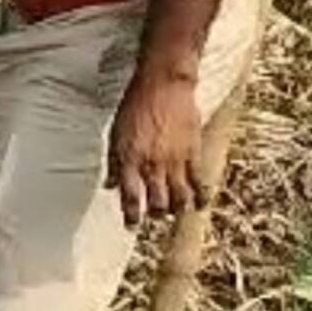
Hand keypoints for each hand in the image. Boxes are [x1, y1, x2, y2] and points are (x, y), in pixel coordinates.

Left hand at [107, 71, 205, 227]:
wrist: (163, 85)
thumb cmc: (134, 106)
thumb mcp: (115, 133)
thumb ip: (114, 162)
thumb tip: (109, 186)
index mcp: (130, 159)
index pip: (130, 197)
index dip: (131, 215)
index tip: (131, 225)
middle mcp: (152, 164)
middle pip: (158, 202)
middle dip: (156, 213)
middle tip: (156, 216)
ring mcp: (175, 160)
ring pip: (180, 197)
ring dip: (178, 209)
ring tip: (176, 210)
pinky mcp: (193, 152)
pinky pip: (199, 181)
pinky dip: (201, 195)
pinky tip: (201, 202)